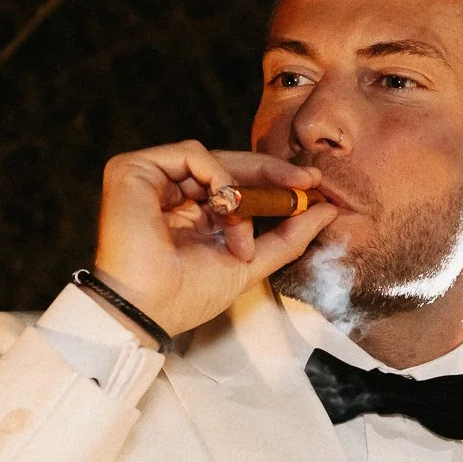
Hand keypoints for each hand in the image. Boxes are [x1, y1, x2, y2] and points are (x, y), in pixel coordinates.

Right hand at [91, 142, 336, 336]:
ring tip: (243, 233)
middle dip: (273, 173)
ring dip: (241, 193)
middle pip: (231, 167)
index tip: (314, 186)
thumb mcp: (252, 263)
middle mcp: (171, 194)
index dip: (275, 182)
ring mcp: (152, 180)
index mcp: (191, 214)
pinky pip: (192, 153)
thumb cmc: (188, 295)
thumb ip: (289, 236)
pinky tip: (225, 205)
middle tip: (308, 180)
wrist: (148, 308)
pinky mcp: (134, 168)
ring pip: (216, 159)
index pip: (238, 186)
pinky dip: (218, 176)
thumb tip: (328, 208)